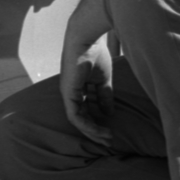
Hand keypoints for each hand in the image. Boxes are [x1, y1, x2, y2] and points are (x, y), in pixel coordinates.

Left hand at [59, 33, 114, 148]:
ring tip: (106, 138)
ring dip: (92, 131)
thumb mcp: (103, 79)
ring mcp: (67, 93)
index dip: (97, 122)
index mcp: (78, 87)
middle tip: (108, 140)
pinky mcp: (68, 93)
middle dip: (95, 131)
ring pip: (77, 120)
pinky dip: (87, 125)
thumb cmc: (95, 53)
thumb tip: (109, 113)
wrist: (88, 39)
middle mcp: (70, 92)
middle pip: (81, 117)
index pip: (86, 110)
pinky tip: (99, 130)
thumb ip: (104, 96)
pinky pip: (75, 115)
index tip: (111, 131)